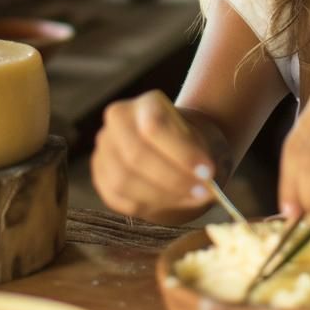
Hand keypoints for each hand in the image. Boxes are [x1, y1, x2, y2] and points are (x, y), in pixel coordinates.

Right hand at [91, 89, 215, 218]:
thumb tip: (205, 184)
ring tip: (190, 199)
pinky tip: (172, 203)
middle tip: (202, 192)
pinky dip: (147, 205)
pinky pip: (117, 198)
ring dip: (161, 195)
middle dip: (172, 179)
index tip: (208, 171)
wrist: (177, 150)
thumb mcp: (203, 141)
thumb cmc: (192, 143)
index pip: (155, 126)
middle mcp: (118, 122)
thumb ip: (200, 159)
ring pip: (124, 180)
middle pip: (136, 154)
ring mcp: (105, 149)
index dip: (181, 153)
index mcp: (146, 103)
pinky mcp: (101, 178)